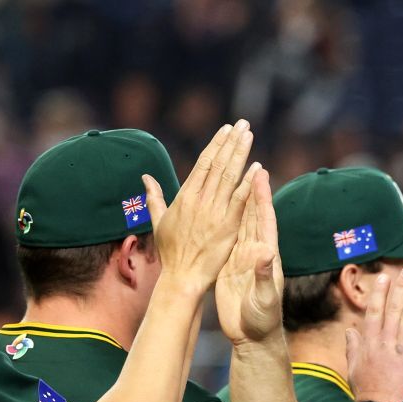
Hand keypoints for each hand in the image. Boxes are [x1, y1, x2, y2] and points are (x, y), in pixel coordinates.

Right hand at [141, 120, 257, 289]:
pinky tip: (257, 167)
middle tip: (243, 123)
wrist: (181, 278)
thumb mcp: (158, 221)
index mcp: (184, 197)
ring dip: (240, 154)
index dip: (216, 145)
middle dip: (231, 142)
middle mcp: (199, 200)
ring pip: (229, 176)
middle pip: (218, 164)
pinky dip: (248, 183)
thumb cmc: (170, 254)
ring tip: (249, 134)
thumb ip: (154, 198)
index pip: (203, 163)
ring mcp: (214, 212)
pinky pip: (239, 200)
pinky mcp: (227, 227)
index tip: (226, 130)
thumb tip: (145, 177)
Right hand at [215, 167, 283, 345]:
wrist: (252, 338)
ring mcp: (243, 259)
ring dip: (237, 201)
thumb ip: (264, 276)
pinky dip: (224, 222)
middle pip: (252, 215)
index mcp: (267, 256)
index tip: (259, 174)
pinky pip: (227, 239)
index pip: (265, 220)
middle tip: (246, 164)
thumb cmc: (263, 320)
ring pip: (240, 224)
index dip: (261, 197)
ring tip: (232, 178)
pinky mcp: (230, 268)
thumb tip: (264, 252)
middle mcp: (257, 253)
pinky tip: (217, 209)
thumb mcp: (264, 298)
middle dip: (250, 190)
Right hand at [346, 265, 402, 401]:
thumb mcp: (354, 369)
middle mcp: (386, 343)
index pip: (374, 312)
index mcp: (369, 343)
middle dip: (400, 288)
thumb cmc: (368, 392)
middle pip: (393, 309)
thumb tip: (349, 330)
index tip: (384, 277)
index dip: (380, 293)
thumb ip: (352, 348)